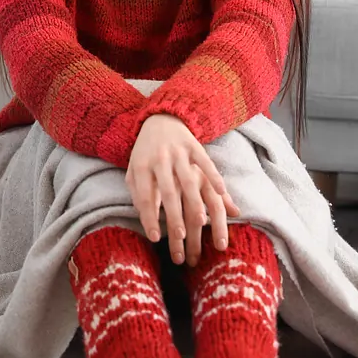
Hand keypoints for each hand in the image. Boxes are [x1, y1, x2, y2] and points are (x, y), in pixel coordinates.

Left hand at [125, 114, 239, 266]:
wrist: (159, 119)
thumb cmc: (145, 153)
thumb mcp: (135, 171)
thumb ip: (138, 194)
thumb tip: (145, 220)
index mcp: (141, 166)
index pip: (144, 196)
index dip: (149, 218)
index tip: (155, 238)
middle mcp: (159, 159)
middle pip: (167, 191)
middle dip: (173, 215)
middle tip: (180, 237)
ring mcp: (178, 152)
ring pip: (188, 179)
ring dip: (194, 201)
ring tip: (200, 222)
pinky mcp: (194, 145)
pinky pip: (205, 162)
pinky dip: (214, 176)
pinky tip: (222, 191)